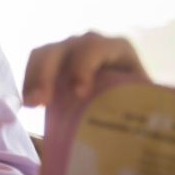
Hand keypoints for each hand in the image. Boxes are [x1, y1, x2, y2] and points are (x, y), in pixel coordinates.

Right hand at [22, 32, 147, 107]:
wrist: (131, 97)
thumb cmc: (140, 99)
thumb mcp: (145, 101)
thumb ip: (143, 109)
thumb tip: (145, 131)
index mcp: (117, 48)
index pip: (95, 49)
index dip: (83, 67)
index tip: (78, 94)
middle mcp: (89, 43)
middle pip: (63, 50)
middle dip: (48, 74)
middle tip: (41, 103)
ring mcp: (69, 49)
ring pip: (44, 54)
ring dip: (34, 78)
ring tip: (30, 105)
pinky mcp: (54, 61)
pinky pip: (36, 64)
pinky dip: (30, 82)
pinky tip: (29, 104)